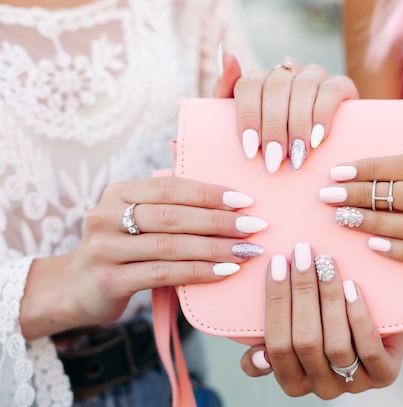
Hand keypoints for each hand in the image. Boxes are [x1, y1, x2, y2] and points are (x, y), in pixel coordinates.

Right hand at [21, 177, 265, 337]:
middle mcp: (107, 215)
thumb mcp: (135, 219)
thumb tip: (228, 199)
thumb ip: (168, 206)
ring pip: (172, 246)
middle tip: (254, 227)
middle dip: (220, 221)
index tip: (245, 199)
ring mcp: (106, 248)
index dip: (210, 193)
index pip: (171, 187)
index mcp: (118, 192)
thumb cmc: (122, 248)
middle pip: (174, 216)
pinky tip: (225, 271)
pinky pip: (165, 274)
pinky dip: (199, 272)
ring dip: (216, 248)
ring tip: (247, 251)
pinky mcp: (110, 280)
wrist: (75, 287)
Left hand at [214, 49, 358, 171]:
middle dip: (273, 127)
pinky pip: (331, 91)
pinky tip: (318, 140)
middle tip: (274, 160)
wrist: (320, 149)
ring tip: (297, 156)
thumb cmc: (272, 140)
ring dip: (298, 125)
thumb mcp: (245, 124)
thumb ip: (226, 91)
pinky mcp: (341, 85)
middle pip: (276, 86)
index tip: (250, 150)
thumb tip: (227, 55)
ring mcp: (314, 75)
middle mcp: (286, 71)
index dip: (248, 116)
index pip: (249, 84)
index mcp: (260, 78)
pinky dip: (322, 115)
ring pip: (303, 87)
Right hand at [240, 243, 402, 398]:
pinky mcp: (383, 375)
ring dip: (329, 299)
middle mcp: (320, 387)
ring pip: (335, 345)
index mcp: (292, 381)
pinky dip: (358, 317)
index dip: (275, 303)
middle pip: (305, 341)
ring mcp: (353, 383)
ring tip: (326, 264)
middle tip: (303, 254)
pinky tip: (352, 288)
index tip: (277, 264)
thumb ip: (269, 339)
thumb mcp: (296, 332)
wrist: (380, 328)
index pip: (276, 345)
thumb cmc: (328, 326)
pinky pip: (369, 349)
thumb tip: (257, 353)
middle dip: (302, 292)